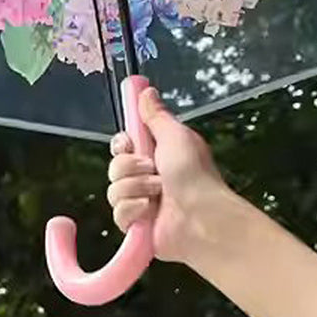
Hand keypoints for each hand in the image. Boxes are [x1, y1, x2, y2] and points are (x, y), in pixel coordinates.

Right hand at [107, 86, 229, 263]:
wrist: (202, 217)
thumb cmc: (195, 175)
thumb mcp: (175, 135)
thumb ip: (156, 115)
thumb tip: (146, 91)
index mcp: (157, 153)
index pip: (124, 144)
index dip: (123, 143)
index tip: (131, 143)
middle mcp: (147, 176)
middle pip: (115, 165)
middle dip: (129, 166)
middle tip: (152, 168)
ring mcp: (141, 201)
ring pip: (114, 189)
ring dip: (136, 187)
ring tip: (157, 192)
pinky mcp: (137, 225)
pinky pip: (118, 213)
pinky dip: (133, 210)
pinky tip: (150, 211)